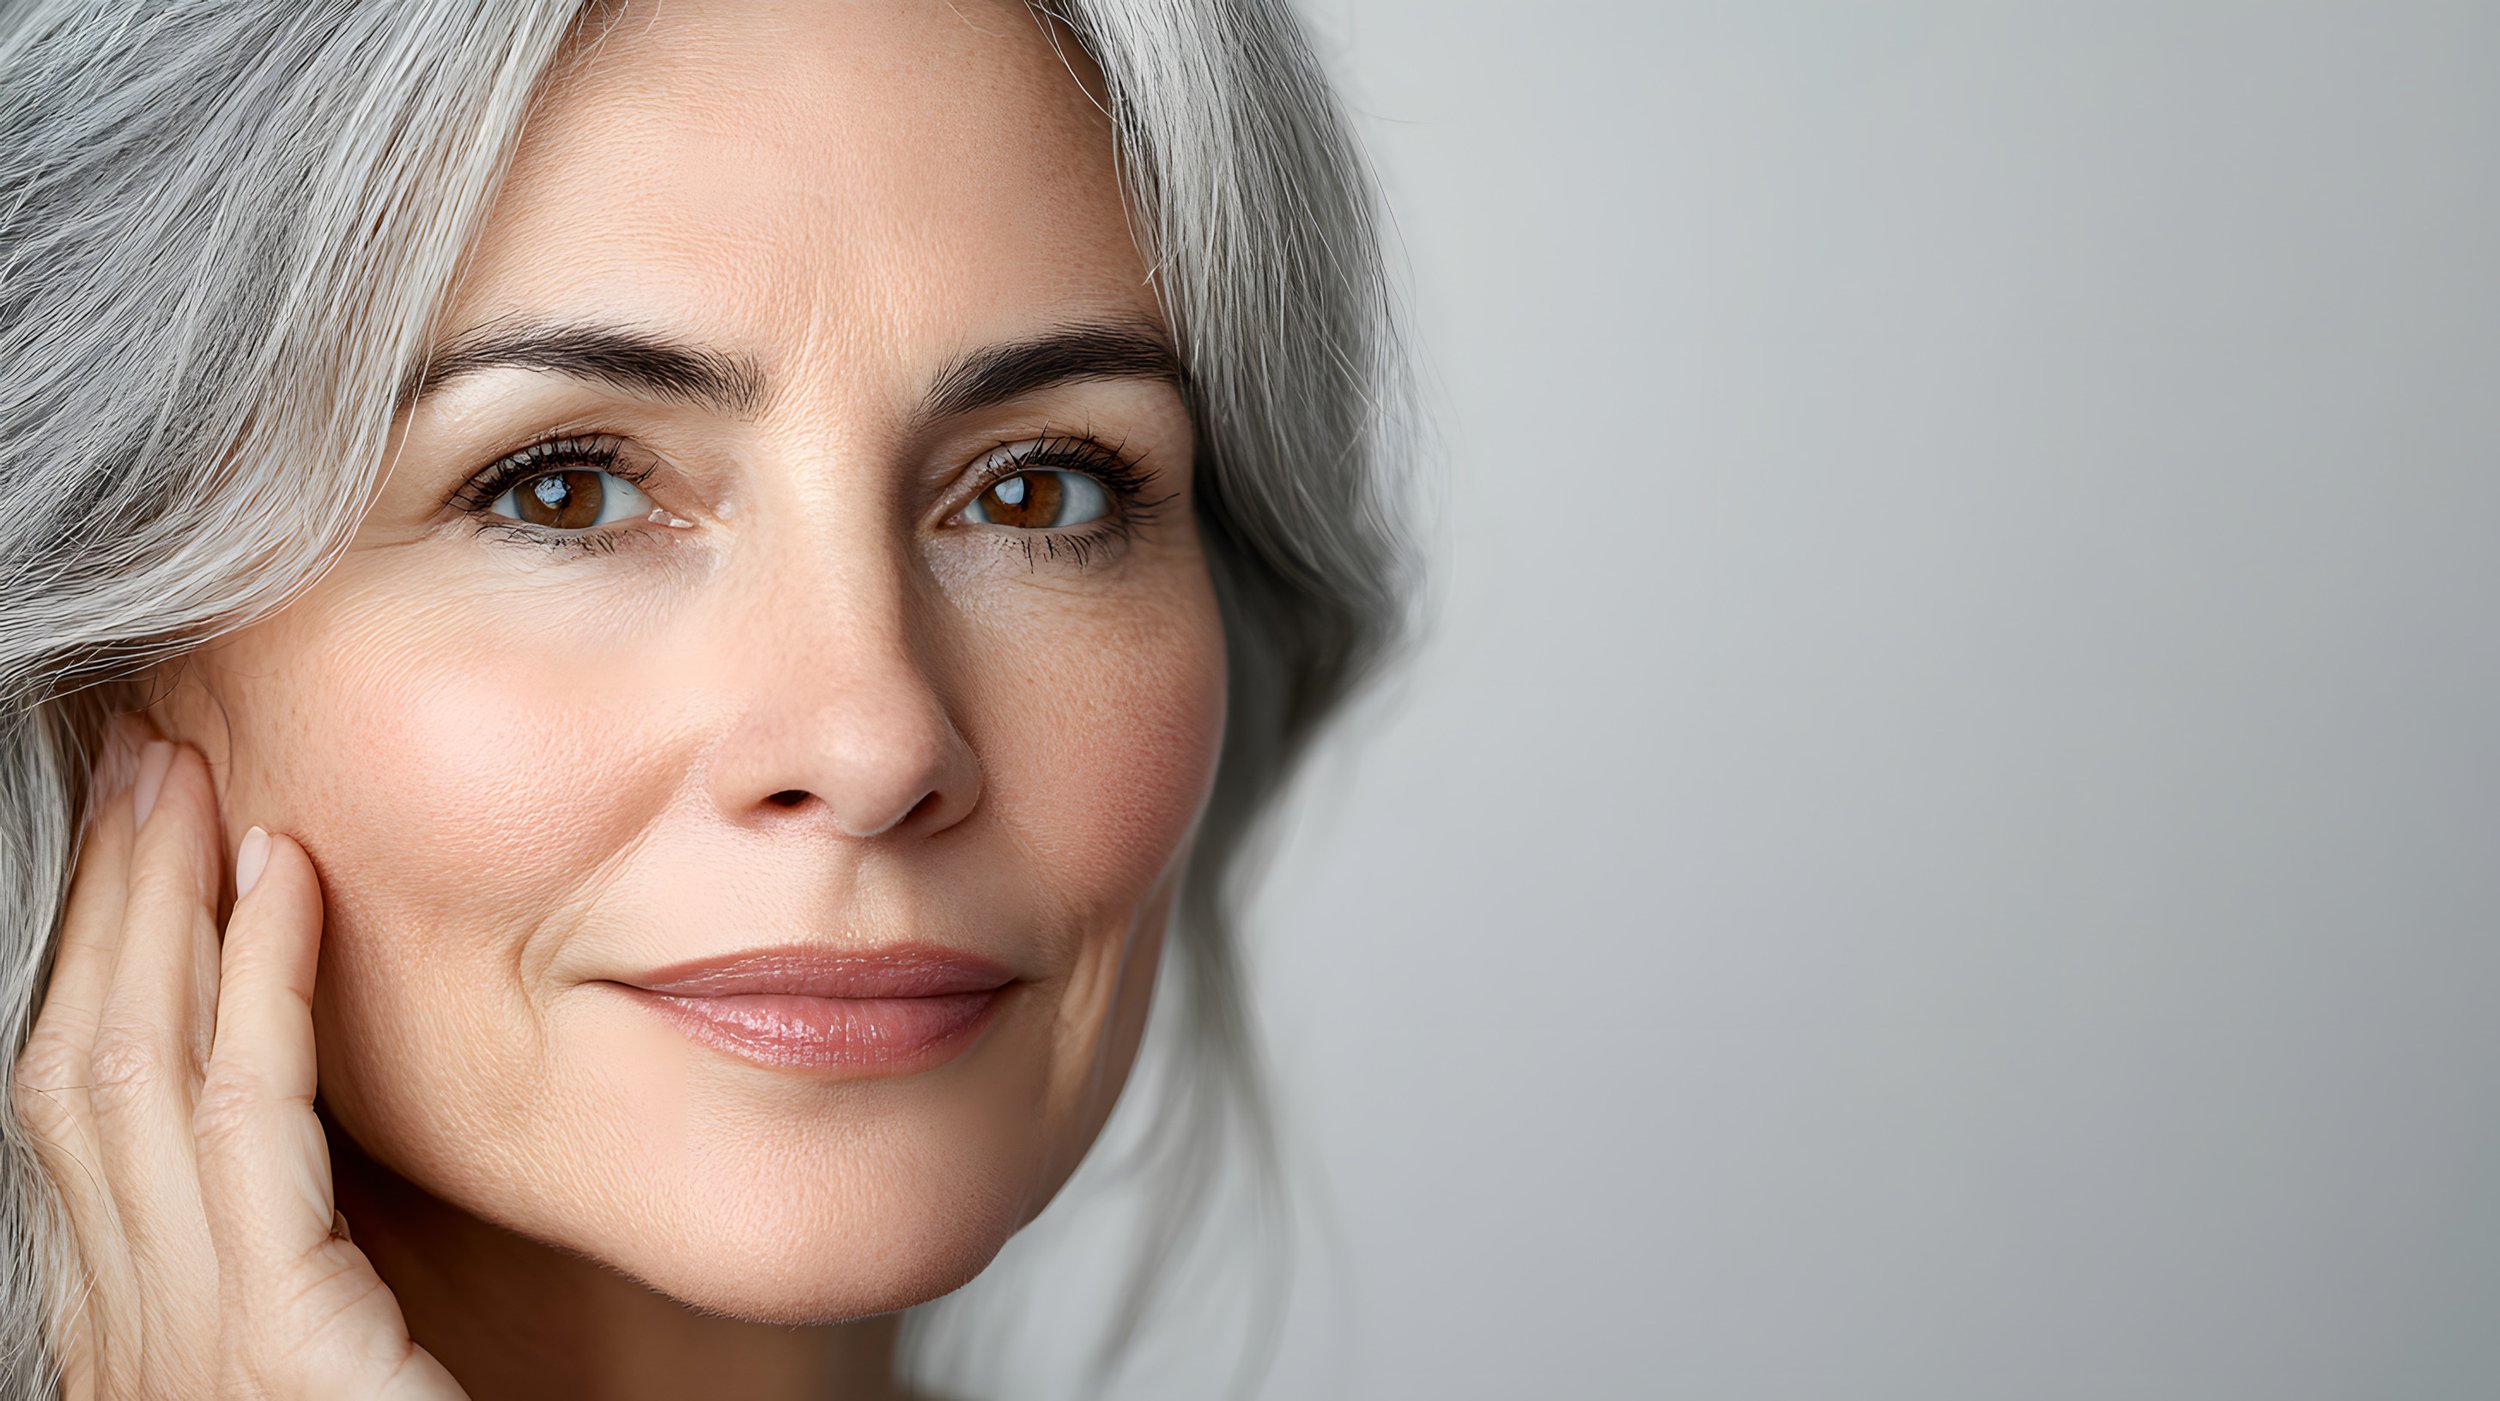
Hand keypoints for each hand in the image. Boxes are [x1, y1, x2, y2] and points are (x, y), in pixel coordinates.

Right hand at [11, 721, 466, 1398]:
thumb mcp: (337, 1358)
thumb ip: (306, 1262)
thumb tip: (312, 1138)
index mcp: (134, 1347)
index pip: (80, 1123)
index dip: (97, 975)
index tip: (142, 851)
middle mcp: (123, 1345)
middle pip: (71, 1073)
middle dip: (100, 908)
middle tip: (136, 764)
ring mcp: (175, 1350)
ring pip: (123, 1074)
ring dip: (154, 905)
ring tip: (185, 776)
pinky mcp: (269, 1346)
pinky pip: (244, 1121)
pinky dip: (254, 984)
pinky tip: (284, 880)